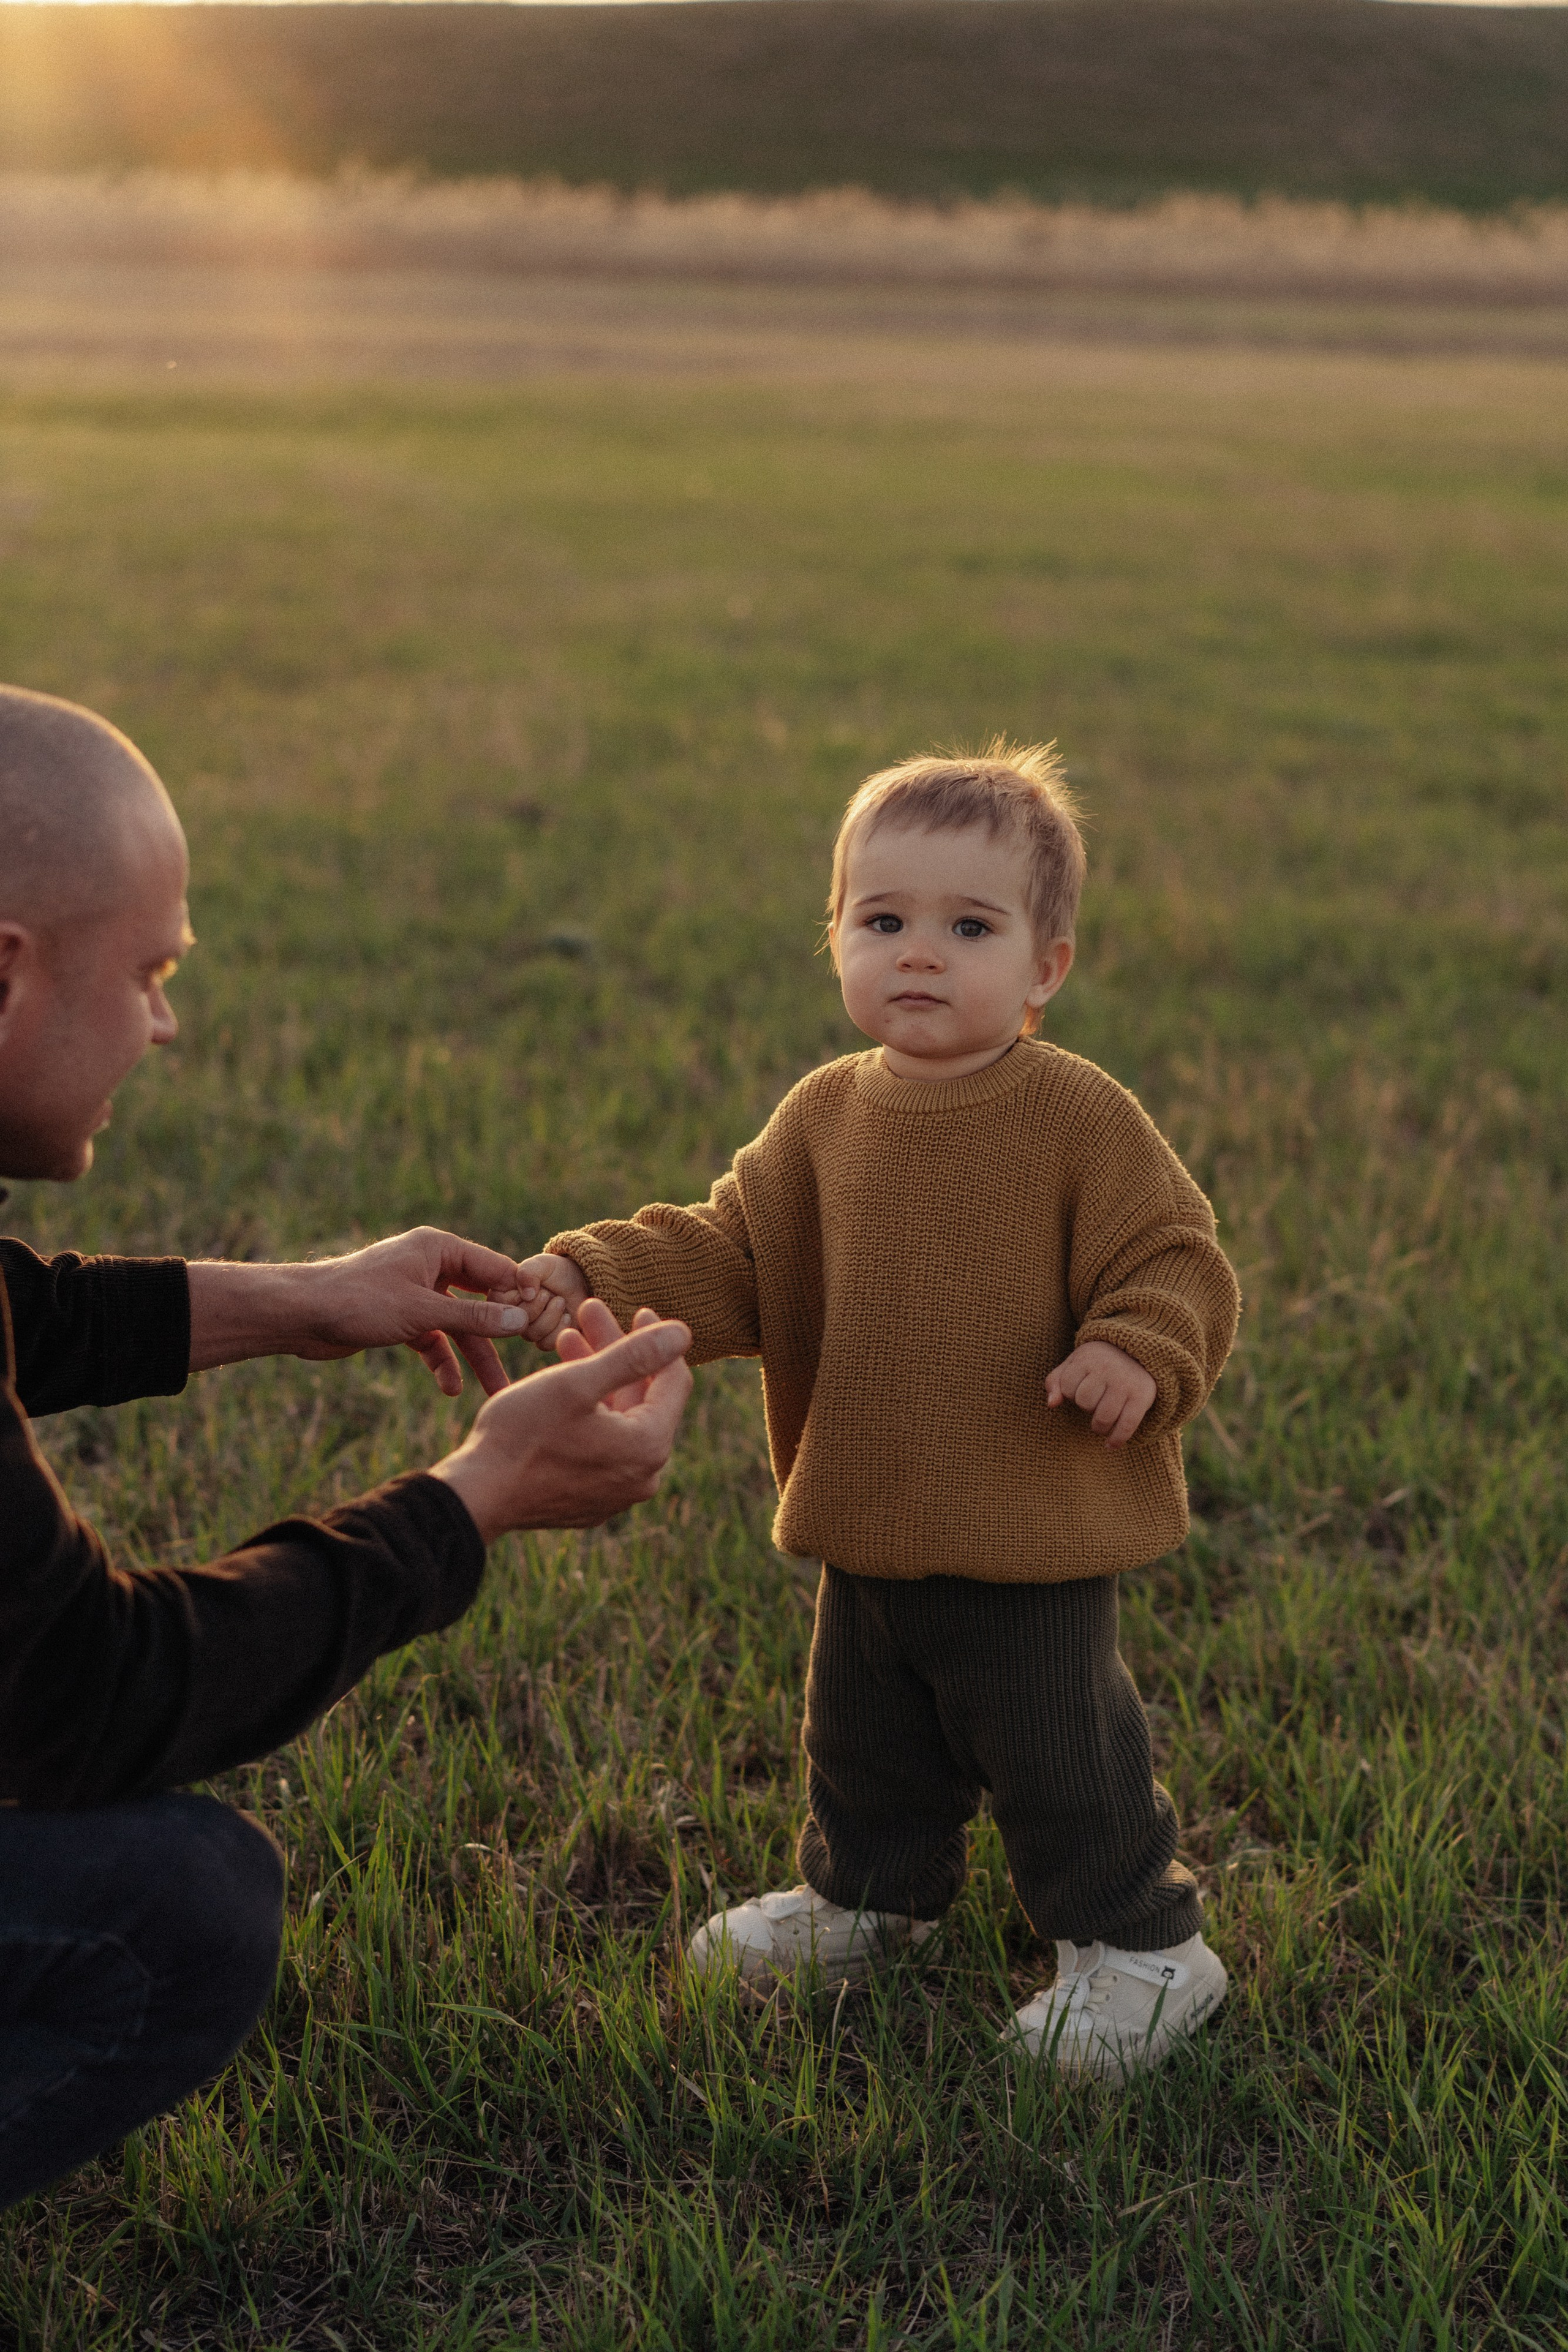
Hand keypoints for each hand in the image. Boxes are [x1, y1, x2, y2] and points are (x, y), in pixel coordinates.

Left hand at [188, 1227, 540, 1398]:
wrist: (300, 1315)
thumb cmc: (359, 1301)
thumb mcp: (424, 1312)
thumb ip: (474, 1317)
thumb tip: (521, 1320)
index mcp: (439, 1249)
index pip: (496, 1268)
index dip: (519, 1297)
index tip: (542, 1328)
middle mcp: (431, 1266)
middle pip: (479, 1300)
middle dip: (498, 1336)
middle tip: (525, 1365)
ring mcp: (416, 1293)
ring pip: (457, 1326)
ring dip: (472, 1357)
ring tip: (492, 1392)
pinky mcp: (400, 1317)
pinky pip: (433, 1340)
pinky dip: (442, 1361)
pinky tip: (450, 1388)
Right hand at [429, 1300, 692, 1542]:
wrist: (475, 1497)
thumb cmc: (523, 1434)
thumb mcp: (578, 1382)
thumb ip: (634, 1355)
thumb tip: (683, 1332)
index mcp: (648, 1447)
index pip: (673, 1381)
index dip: (657, 1340)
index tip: (638, 1310)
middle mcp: (642, 1477)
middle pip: (641, 1399)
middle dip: (617, 1351)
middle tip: (590, 1313)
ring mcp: (616, 1493)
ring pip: (618, 1420)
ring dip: (597, 1377)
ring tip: (567, 1340)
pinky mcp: (589, 1501)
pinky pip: (601, 1446)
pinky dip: (588, 1412)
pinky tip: (562, 1384)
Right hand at [513, 1251, 590, 1347]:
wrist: (579, 1283)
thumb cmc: (556, 1272)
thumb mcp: (542, 1264)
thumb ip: (529, 1272)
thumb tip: (527, 1295)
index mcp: (504, 1297)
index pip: (501, 1306)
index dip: (522, 1297)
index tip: (536, 1286)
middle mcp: (512, 1316)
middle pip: (516, 1323)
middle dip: (537, 1306)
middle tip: (549, 1293)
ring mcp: (528, 1330)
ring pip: (532, 1335)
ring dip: (551, 1316)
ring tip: (560, 1302)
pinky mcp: (545, 1340)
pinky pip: (546, 1344)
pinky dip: (560, 1328)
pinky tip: (567, 1316)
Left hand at [1046, 1340, 1156, 1447]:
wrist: (1138, 1355)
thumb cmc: (1098, 1362)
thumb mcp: (1074, 1363)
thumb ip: (1056, 1381)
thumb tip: (1051, 1404)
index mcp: (1088, 1358)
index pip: (1067, 1387)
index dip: (1071, 1393)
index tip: (1082, 1388)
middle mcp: (1108, 1369)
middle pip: (1084, 1402)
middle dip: (1086, 1407)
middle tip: (1096, 1401)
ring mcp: (1125, 1383)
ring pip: (1103, 1417)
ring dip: (1099, 1426)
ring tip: (1101, 1422)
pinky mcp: (1142, 1397)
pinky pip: (1126, 1426)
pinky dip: (1116, 1440)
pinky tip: (1110, 1445)